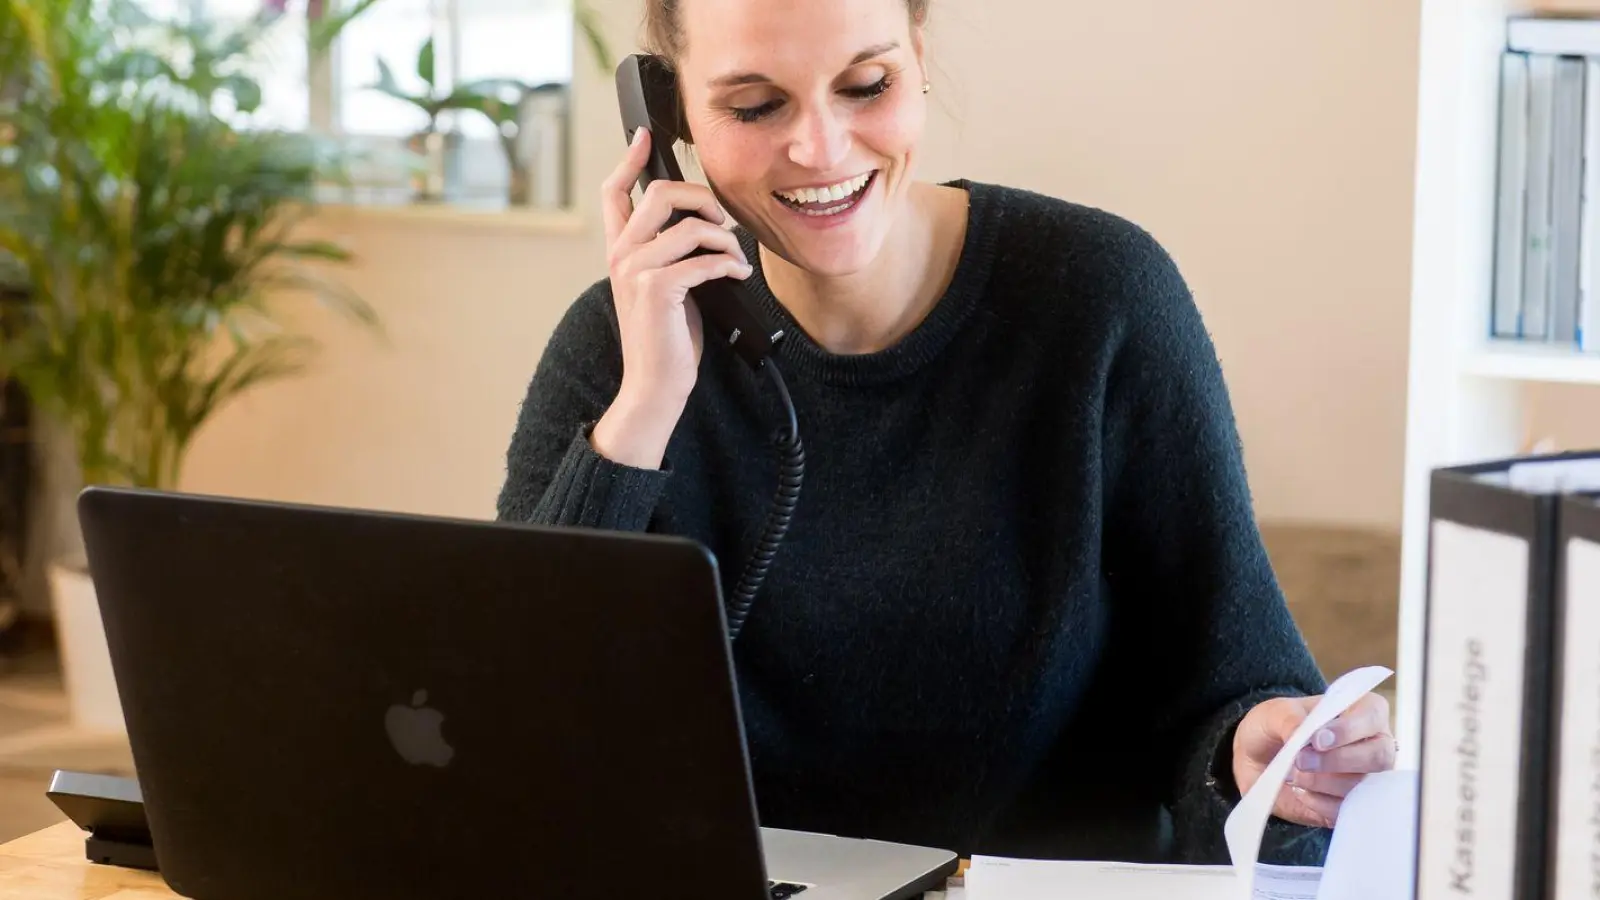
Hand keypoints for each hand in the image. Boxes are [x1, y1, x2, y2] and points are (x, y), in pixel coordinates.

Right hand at [592, 127, 754, 468]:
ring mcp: (636, 271)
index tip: (644, 135)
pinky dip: (729, 264)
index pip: (613, 193)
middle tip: (724, 223)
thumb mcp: (665, 286)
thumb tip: (706, 223)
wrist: (655, 384)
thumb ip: (671, 253)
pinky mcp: (657, 289)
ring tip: (735, 261)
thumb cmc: (666, 338)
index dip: (628, 159)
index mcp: (620, 250)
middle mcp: (622, 255)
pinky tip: (737, 276)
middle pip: (662, 193)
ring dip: (726, 240)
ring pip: (691, 226)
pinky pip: (704, 258)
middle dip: (704, 199)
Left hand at [1231, 691, 1395, 827]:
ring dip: (1322, 782)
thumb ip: (1289, 719)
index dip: (1350, 729)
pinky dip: (1319, 802)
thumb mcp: (1273, 713)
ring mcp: (1365, 777)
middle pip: (1378, 756)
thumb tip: (1305, 736)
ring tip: (1293, 775)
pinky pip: (1346, 809)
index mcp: (1358, 711)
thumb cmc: (1273, 728)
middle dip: (1337, 760)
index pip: (1373, 715)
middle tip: (1301, 760)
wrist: (1255, 762)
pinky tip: (1299, 791)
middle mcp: (1371, 744)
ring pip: (1362, 785)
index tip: (1318, 740)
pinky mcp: (1350, 805)